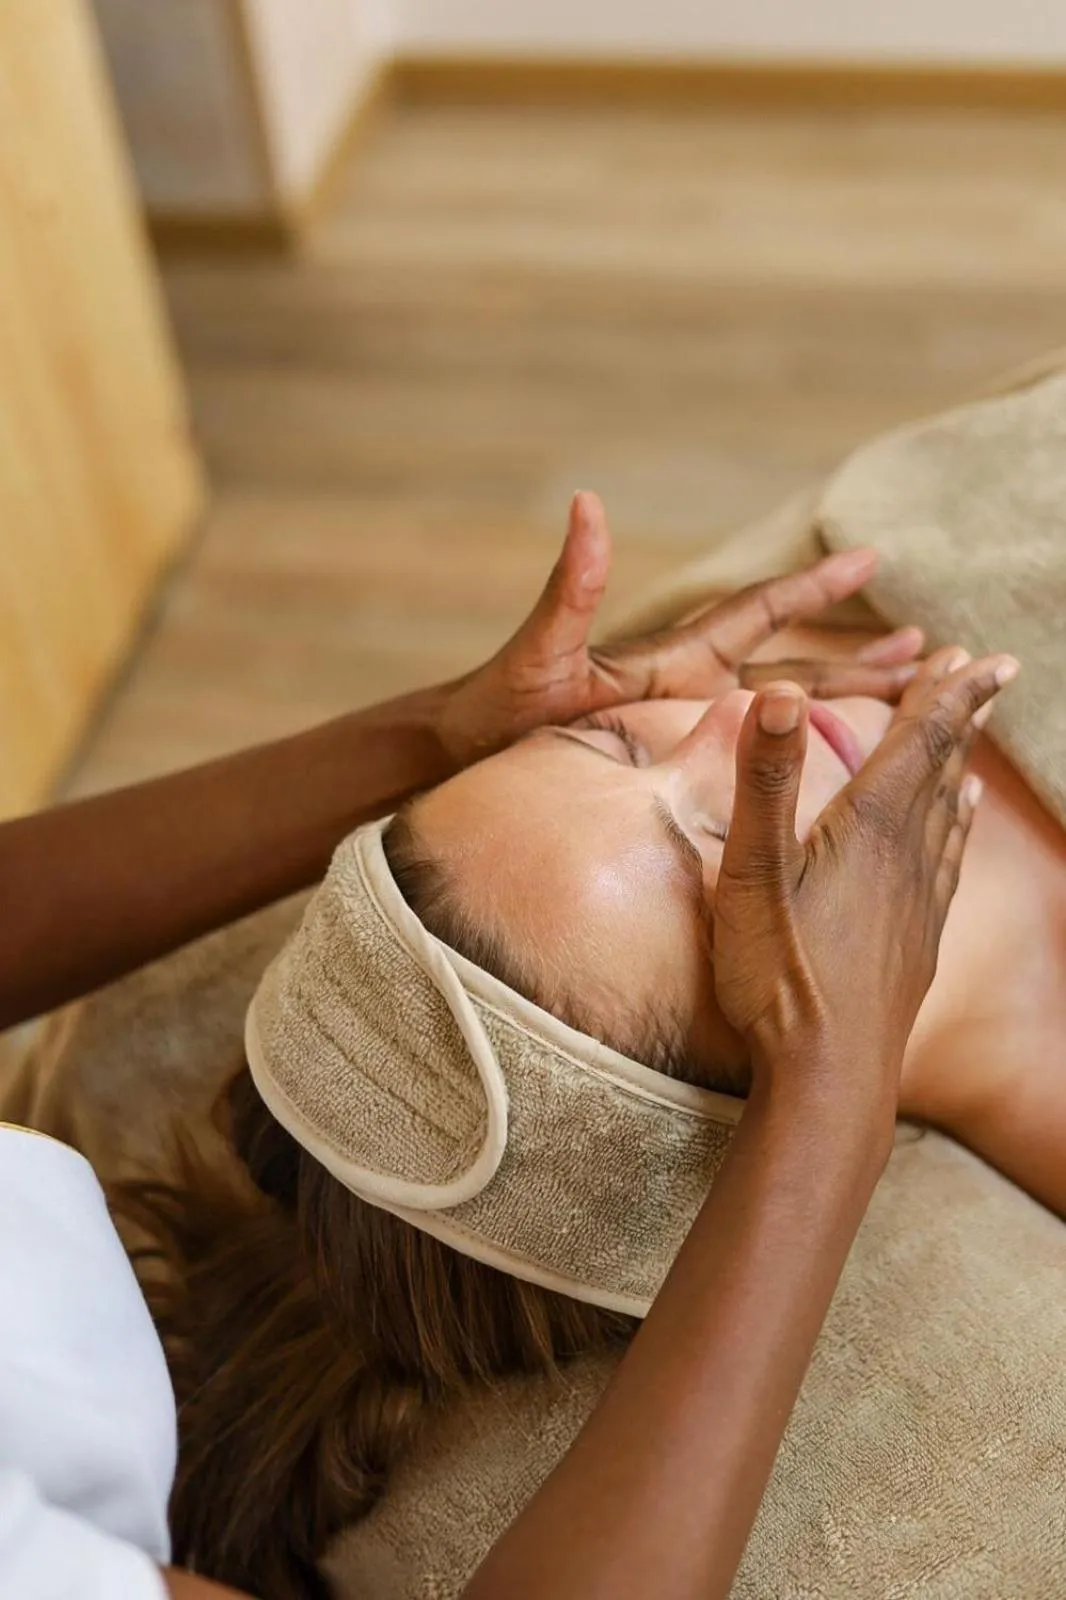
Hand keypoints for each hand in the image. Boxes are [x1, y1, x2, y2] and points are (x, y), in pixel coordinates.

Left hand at [434, 492, 923, 769]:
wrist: (463, 764)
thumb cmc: (496, 711)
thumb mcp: (539, 651)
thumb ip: (571, 588)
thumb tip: (588, 504)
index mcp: (671, 661)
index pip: (757, 616)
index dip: (811, 588)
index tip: (869, 559)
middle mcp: (688, 689)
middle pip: (792, 667)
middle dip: (857, 656)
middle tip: (927, 647)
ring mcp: (684, 729)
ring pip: (783, 713)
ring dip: (842, 701)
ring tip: (904, 691)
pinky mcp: (674, 769)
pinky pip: (754, 762)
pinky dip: (798, 755)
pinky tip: (822, 772)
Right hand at [710, 646, 1019, 1138]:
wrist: (830, 1075)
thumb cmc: (782, 976)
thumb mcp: (752, 874)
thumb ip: (763, 780)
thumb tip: (777, 687)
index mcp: (870, 828)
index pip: (918, 741)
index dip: (945, 693)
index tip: (973, 654)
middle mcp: (907, 856)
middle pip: (942, 768)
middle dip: (961, 713)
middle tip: (987, 668)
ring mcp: (918, 901)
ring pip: (951, 813)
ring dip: (962, 763)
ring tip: (974, 732)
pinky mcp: (918, 938)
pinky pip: (950, 861)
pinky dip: (961, 824)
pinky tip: (965, 819)